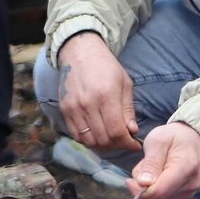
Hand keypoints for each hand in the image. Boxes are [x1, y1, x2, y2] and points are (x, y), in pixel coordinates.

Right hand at [56, 32, 138, 150]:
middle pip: (103, 139)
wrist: (80, 53)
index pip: (116, 131)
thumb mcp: (125, 83)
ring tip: (111, 139)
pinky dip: (88, 140)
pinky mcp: (64, 110)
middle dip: (117, 145)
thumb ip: (128, 109)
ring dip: (102, 145)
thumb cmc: (106, 66)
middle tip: (124, 142)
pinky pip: (76, 134)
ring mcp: (73, 108)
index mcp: (106, 95)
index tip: (135, 144)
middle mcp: (87, 104)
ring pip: (88, 140)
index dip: (127, 143)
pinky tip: (97, 134)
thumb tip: (132, 131)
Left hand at [128, 122, 199, 198]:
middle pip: (157, 195)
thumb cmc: (173, 136)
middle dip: (145, 183)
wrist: (192, 138)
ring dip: (150, 184)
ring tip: (156, 165)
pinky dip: (157, 187)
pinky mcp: (185, 196)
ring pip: (159, 197)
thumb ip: (151, 163)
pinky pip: (163, 197)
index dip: (139, 189)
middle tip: (147, 163)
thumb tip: (143, 184)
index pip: (159, 190)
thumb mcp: (158, 141)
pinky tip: (160, 173)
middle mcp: (191, 184)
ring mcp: (189, 192)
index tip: (128, 181)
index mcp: (185, 167)